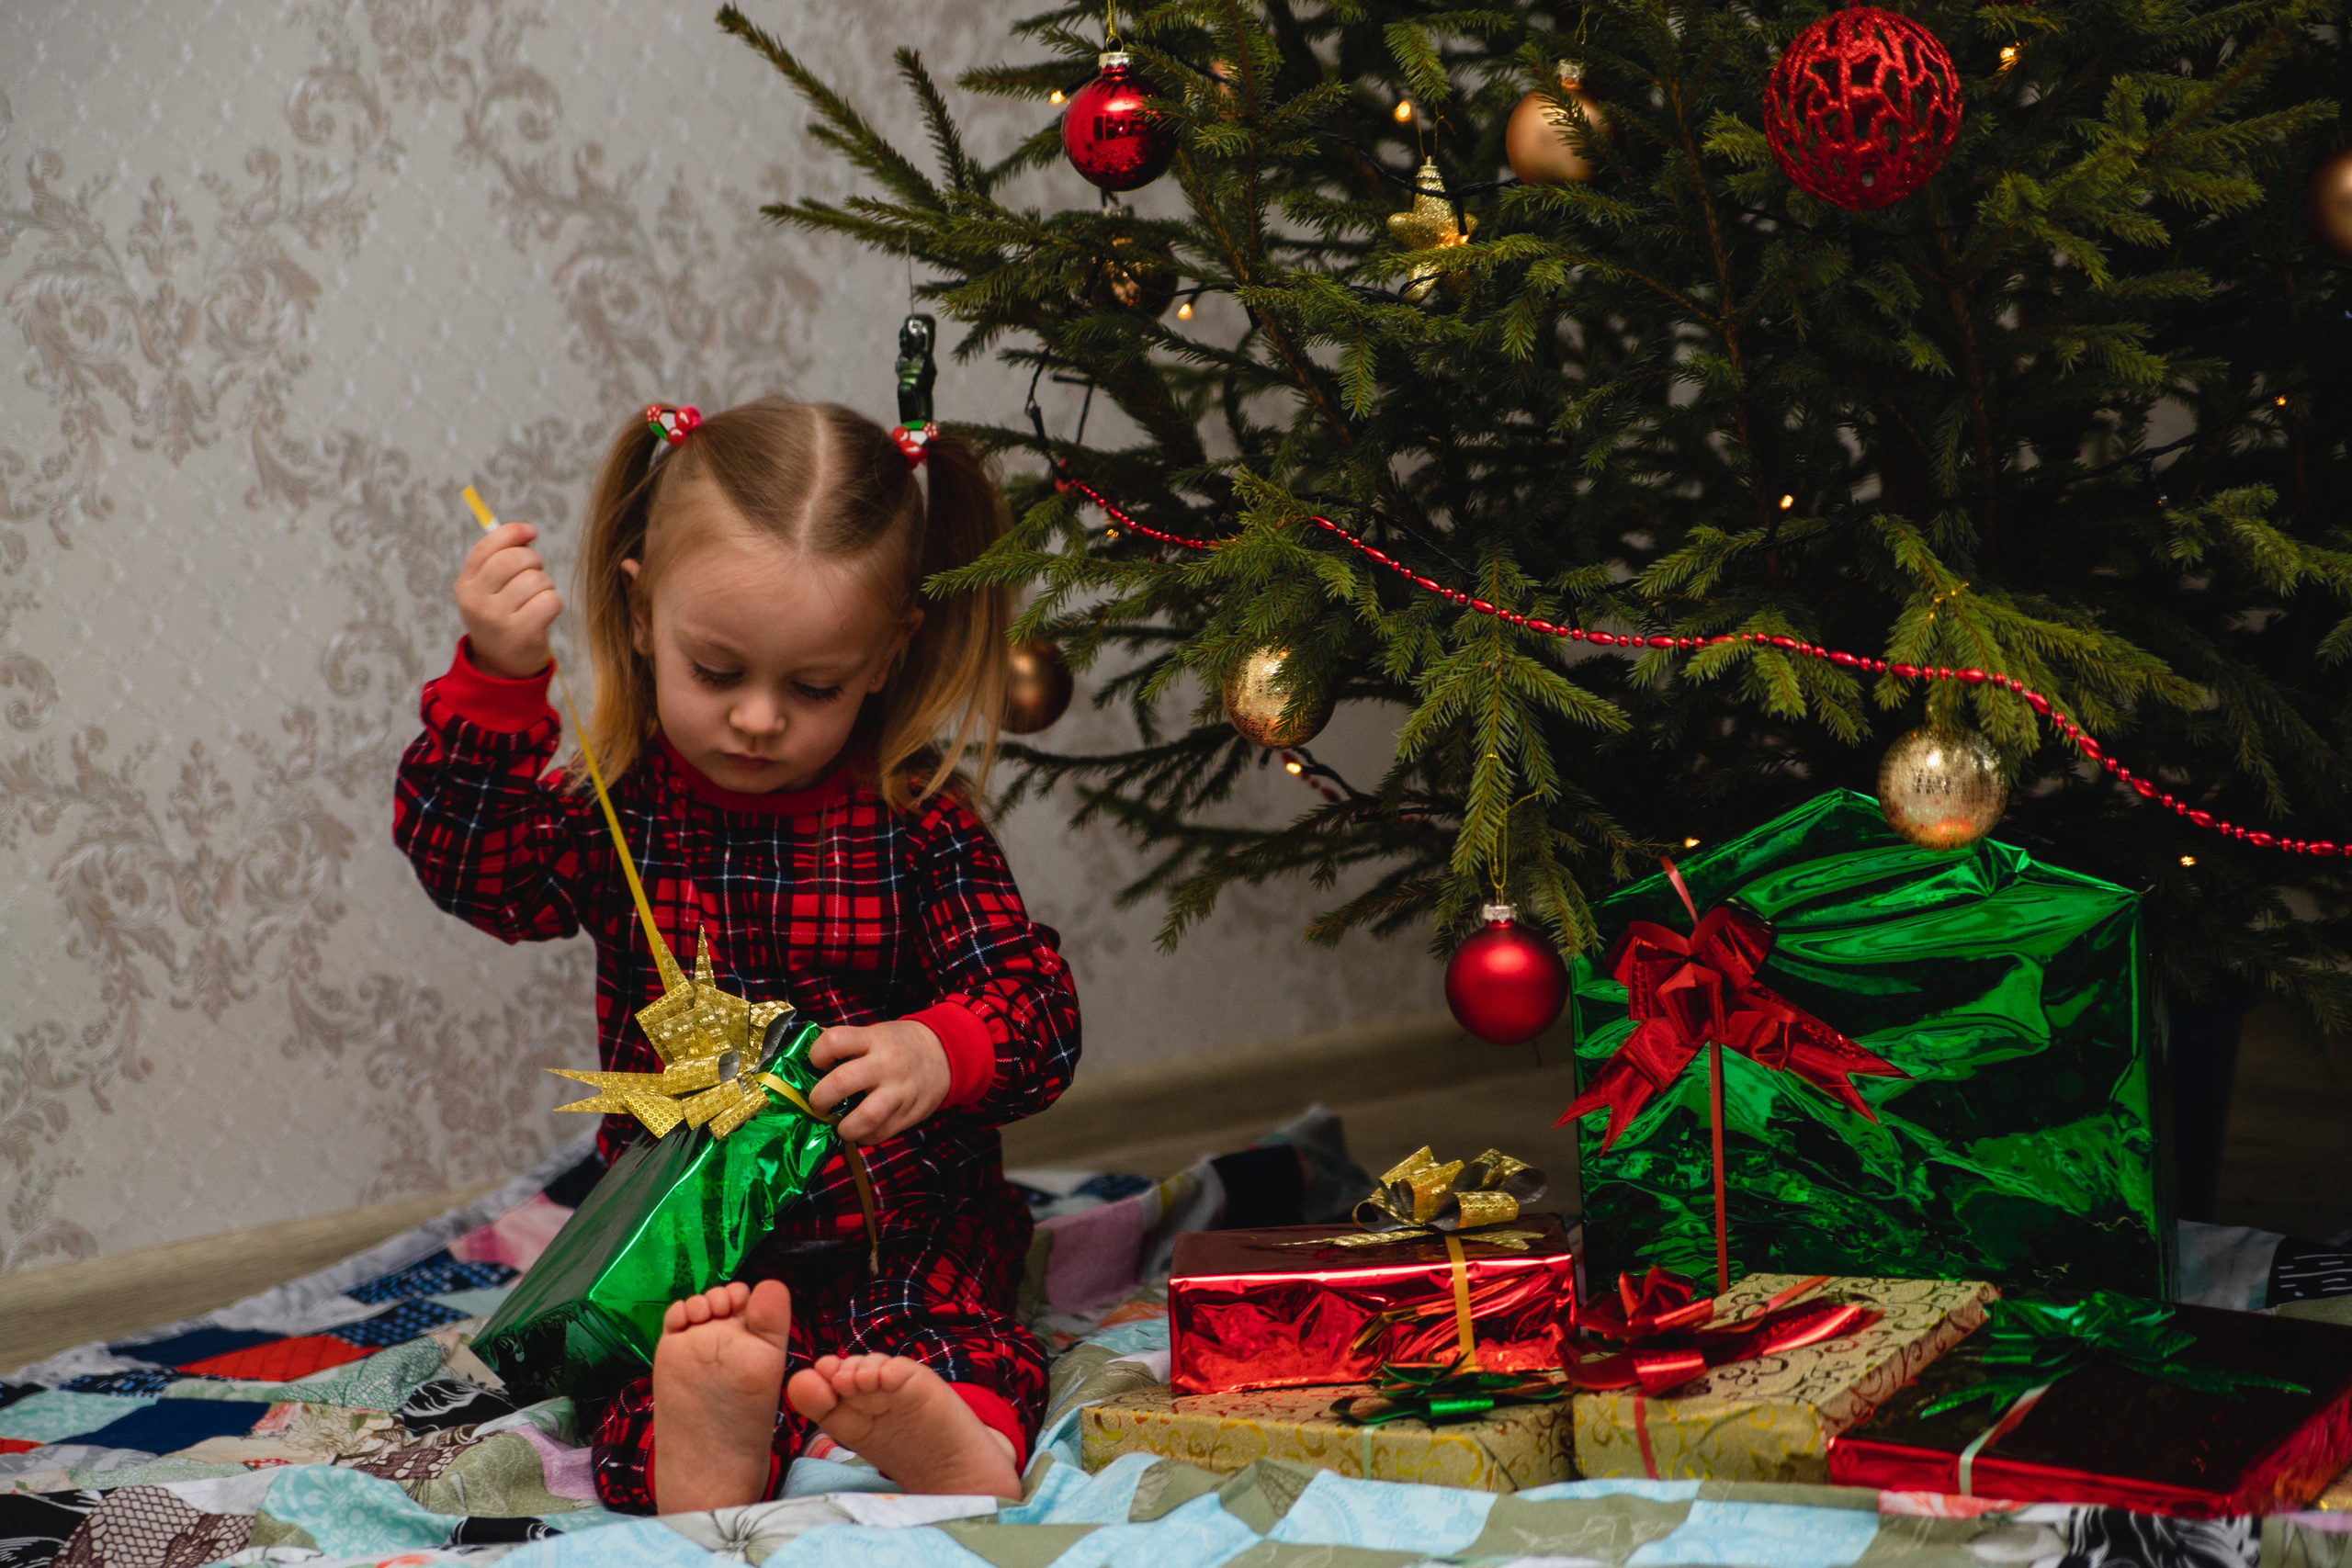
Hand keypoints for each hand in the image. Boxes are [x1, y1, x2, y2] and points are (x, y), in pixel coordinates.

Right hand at [456, 520, 559, 678]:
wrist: (503, 665)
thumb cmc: (502, 616)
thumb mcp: (489, 589)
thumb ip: (500, 559)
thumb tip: (527, 531)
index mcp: (465, 585)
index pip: (486, 548)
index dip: (512, 533)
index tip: (531, 531)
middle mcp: (477, 602)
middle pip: (512, 560)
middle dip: (533, 559)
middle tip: (537, 570)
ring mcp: (498, 619)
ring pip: (535, 580)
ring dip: (546, 584)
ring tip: (538, 597)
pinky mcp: (522, 634)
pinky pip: (550, 601)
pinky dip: (554, 603)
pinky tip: (545, 613)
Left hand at [809, 1019, 949, 1144]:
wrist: (945, 1054)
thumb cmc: (898, 1045)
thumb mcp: (874, 1033)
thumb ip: (844, 1044)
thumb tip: (803, 1056)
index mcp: (873, 1039)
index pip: (834, 1041)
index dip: (816, 1055)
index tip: (817, 1065)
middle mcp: (885, 1064)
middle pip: (841, 1083)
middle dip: (819, 1099)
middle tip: (818, 1103)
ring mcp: (899, 1092)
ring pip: (864, 1118)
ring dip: (843, 1128)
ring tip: (839, 1125)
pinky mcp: (908, 1115)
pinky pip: (879, 1135)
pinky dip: (863, 1137)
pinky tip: (861, 1129)